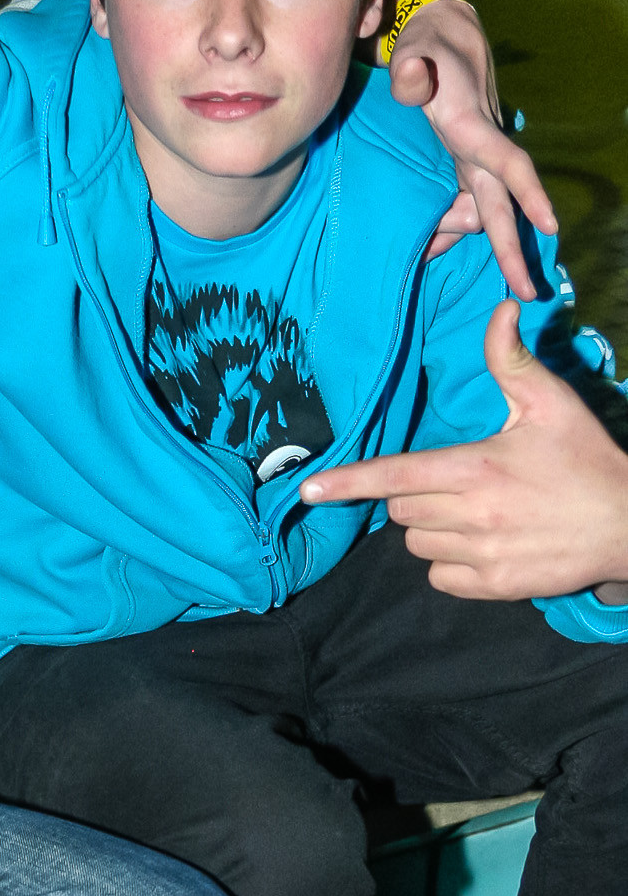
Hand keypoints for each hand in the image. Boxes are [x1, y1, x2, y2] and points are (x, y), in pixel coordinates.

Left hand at [300, 301, 627, 602]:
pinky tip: (482, 544)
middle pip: (400, 507)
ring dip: (430, 528)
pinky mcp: (492, 587)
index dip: (347, 482)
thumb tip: (502, 308)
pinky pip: (438, 576)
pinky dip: (449, 563)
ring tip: (475, 512)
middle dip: (413, 492)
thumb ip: (512, 361)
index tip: (308, 490)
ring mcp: (481, 556)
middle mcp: (472, 516)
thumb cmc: (586, 462)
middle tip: (456, 480)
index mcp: (477, 468)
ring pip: (416, 543)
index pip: (395, 474)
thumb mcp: (551, 405)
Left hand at [388, 0, 556, 300]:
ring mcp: (472, 161)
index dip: (530, 194)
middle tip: (525, 292)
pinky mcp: (461, 165)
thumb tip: (411, 84)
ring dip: (460, 239)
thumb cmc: (429, 46)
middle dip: (514, 250)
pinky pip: (462, 205)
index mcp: (473, 129)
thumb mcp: (415, 51)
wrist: (442, 38)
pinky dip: (448, 228)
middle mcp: (480, 151)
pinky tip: (430, 248)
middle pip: (502, 206)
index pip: (510, 165)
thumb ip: (409, 72)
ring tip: (427, 257)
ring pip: (479, 212)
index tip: (550, 225)